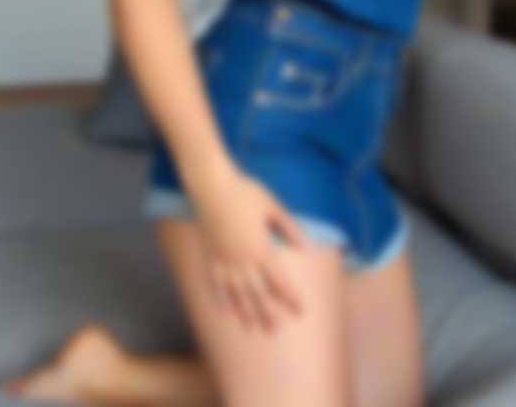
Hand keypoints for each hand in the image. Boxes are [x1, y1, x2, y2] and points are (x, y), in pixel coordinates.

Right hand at [192, 166, 310, 333]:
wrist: (212, 186)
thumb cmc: (245, 192)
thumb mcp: (273, 207)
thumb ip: (289, 228)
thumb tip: (305, 248)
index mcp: (261, 248)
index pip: (279, 281)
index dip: (289, 298)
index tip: (299, 311)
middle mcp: (242, 260)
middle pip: (257, 294)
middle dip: (267, 313)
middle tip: (274, 330)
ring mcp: (224, 260)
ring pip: (236, 294)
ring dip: (245, 312)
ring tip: (252, 328)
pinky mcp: (210, 256)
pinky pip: (216, 284)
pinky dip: (221, 300)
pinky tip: (225, 312)